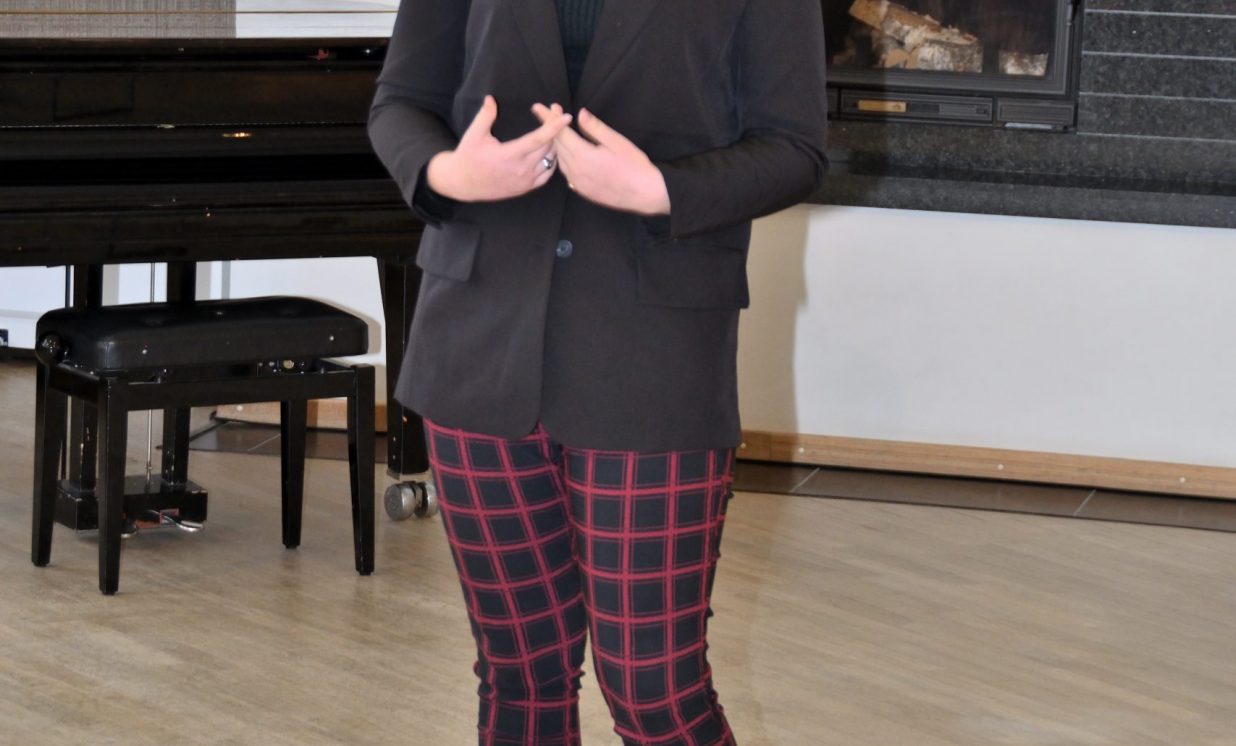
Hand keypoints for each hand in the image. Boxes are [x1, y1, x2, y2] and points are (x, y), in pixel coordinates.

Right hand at [426, 95, 571, 201]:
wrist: (462, 183)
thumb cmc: (468, 157)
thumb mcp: (474, 135)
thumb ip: (486, 116)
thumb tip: (491, 98)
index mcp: (510, 155)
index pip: (539, 138)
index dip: (554, 127)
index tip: (566, 117)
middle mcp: (522, 169)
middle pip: (548, 147)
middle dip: (556, 129)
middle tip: (557, 114)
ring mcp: (525, 181)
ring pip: (550, 161)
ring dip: (556, 145)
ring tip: (556, 130)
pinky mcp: (526, 188)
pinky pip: (547, 174)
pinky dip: (552, 162)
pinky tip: (552, 151)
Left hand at [531, 104, 670, 215]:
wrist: (645, 194)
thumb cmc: (634, 166)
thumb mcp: (616, 141)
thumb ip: (594, 128)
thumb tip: (580, 114)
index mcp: (583, 156)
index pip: (560, 132)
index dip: (549, 118)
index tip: (539, 107)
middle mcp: (576, 170)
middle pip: (557, 145)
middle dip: (551, 127)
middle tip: (550, 112)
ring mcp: (577, 183)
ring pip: (560, 159)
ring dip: (557, 143)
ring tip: (558, 130)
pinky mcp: (582, 190)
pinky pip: (566, 171)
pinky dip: (564, 158)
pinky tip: (567, 151)